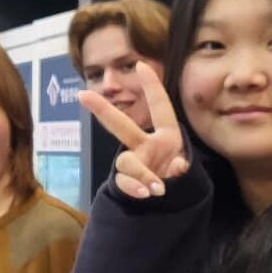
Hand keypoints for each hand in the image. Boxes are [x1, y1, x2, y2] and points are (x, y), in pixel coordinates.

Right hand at [80, 68, 188, 199]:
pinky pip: (123, 181)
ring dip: (140, 173)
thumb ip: (182, 170)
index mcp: (167, 137)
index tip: (141, 64)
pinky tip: (145, 194)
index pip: (160, 107)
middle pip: (121, 125)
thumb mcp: (188, 175)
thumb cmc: (180, 183)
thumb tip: (175, 167)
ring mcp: (135, 164)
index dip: (151, 86)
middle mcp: (146, 146)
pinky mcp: (127, 182)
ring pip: (126, 161)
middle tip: (83, 95)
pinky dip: (133, 187)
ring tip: (156, 189)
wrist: (168, 208)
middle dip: (103, 110)